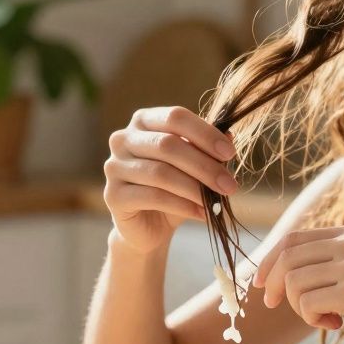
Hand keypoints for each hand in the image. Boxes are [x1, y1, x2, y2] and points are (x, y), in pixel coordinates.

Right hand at [103, 106, 238, 253]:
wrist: (150, 226)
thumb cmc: (175, 188)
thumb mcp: (194, 166)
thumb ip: (207, 148)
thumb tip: (229, 135)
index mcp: (143, 121)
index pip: (175, 117)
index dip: (204, 133)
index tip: (230, 153)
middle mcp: (123, 139)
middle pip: (168, 145)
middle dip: (204, 166)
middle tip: (230, 185)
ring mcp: (113, 166)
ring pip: (161, 173)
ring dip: (195, 189)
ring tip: (217, 202)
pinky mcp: (113, 195)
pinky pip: (153, 197)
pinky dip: (183, 206)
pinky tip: (202, 213)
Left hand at [252, 223, 343, 343]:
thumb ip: (338, 263)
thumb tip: (290, 275)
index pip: (294, 238)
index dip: (270, 261)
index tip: (261, 284)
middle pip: (286, 257)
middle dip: (273, 284)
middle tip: (274, 305)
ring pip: (294, 282)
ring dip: (299, 307)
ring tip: (324, 318)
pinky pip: (308, 303)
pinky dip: (312, 319)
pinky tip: (335, 324)